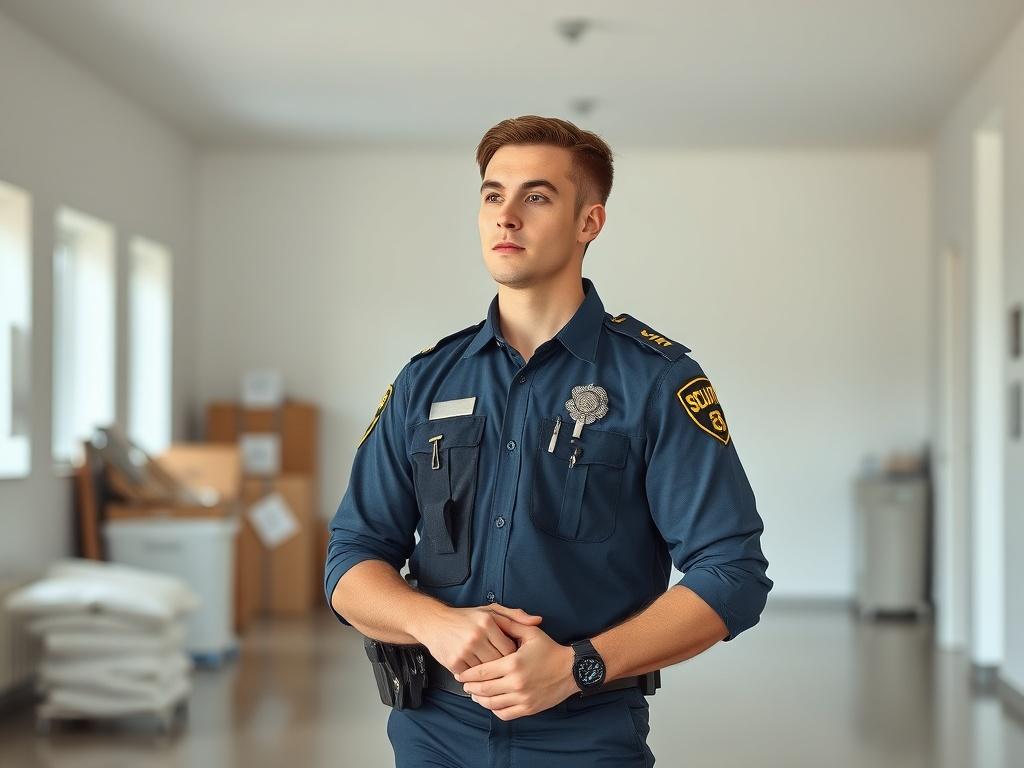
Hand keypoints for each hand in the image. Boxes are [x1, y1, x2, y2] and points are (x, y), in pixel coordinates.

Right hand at [413, 603, 542, 675]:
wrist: (435, 623)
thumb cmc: (467, 617)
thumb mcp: (490, 610)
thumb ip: (515, 616)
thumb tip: (538, 620)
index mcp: (488, 622)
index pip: (510, 648)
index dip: (514, 657)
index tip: (515, 661)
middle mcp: (477, 635)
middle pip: (500, 662)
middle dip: (504, 668)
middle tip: (507, 672)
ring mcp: (464, 650)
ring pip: (487, 672)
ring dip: (491, 675)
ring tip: (495, 675)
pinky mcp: (454, 662)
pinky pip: (472, 677)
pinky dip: (477, 678)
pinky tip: (479, 675)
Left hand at [456, 614, 578, 719]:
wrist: (571, 669)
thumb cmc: (549, 649)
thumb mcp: (530, 633)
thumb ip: (510, 625)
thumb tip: (492, 620)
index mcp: (513, 663)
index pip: (482, 672)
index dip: (468, 674)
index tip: (460, 674)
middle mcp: (516, 683)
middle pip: (483, 689)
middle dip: (470, 688)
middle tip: (464, 684)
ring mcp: (522, 697)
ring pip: (492, 703)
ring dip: (480, 700)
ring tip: (474, 694)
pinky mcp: (528, 708)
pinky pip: (505, 713)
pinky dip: (494, 709)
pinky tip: (491, 703)